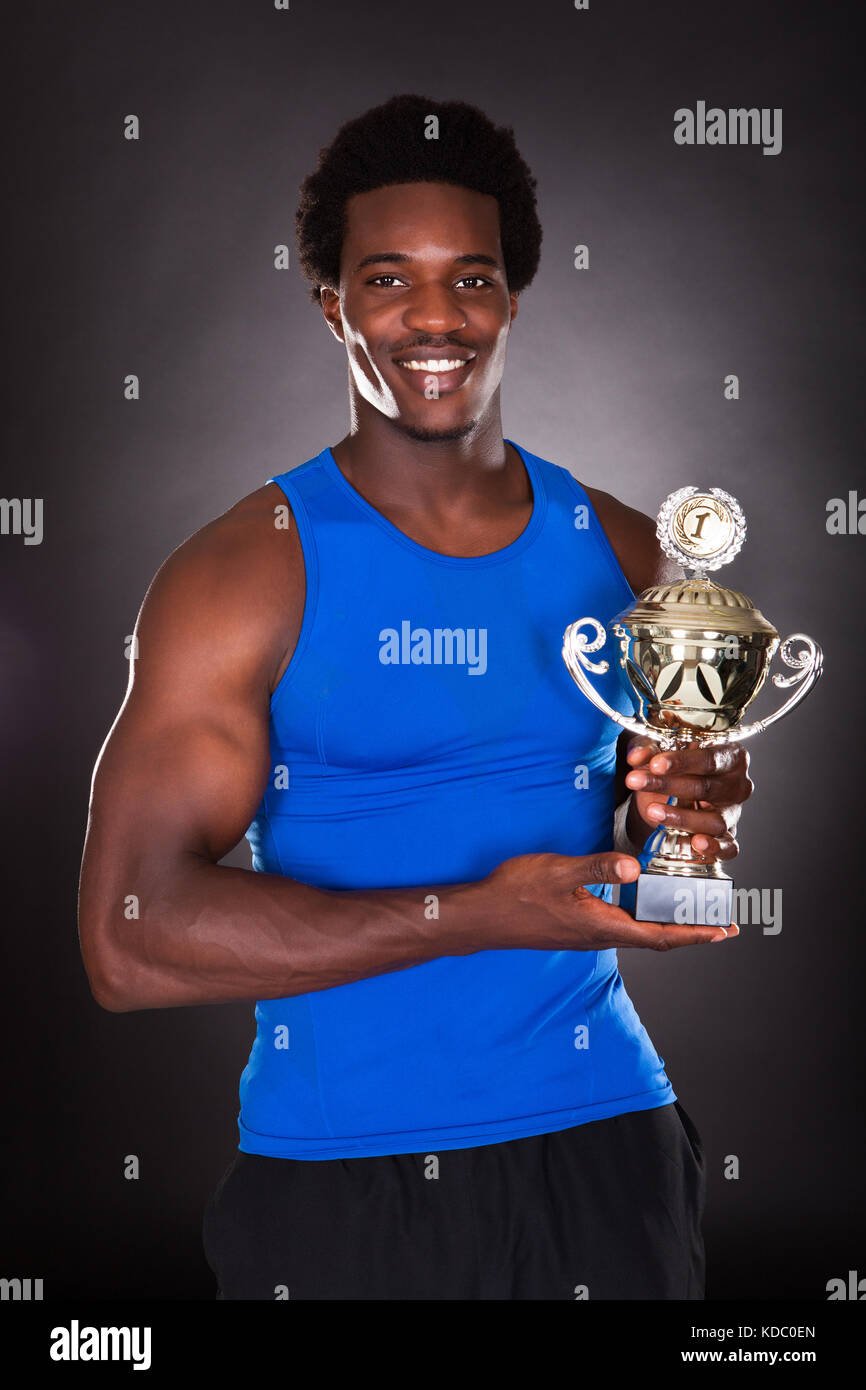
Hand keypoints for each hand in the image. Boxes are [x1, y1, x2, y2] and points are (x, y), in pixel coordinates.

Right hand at [483, 850, 737, 949]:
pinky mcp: (577, 927)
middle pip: (656, 937)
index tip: (724, 931)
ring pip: (638, 931)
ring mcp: (588, 933)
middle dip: (690, 931)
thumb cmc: (516, 894)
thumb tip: (634, 867)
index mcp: (602, 925)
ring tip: (690, 910)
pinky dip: (642, 916)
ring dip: (667, 924)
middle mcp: (600, 935)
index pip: (660, 936)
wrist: (482, 917)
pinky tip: (642, 901)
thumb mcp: (558, 872)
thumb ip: (597, 868)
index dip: (696, 934)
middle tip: (720, 922)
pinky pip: (621, 925)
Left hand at [623, 735, 753, 862]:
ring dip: (682, 818)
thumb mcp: (659, 752)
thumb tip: (636, 756)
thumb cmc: (676, 767)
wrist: (676, 795)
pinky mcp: (729, 837)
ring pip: (714, 820)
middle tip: (636, 782)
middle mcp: (737, 784)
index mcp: (730, 755)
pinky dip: (715, 847)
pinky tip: (696, 844)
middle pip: (706, 788)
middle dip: (669, 786)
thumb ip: (648, 750)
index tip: (655, 764)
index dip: (682, 762)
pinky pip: (729, 847)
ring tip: (653, 811)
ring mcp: (734, 813)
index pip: (708, 758)